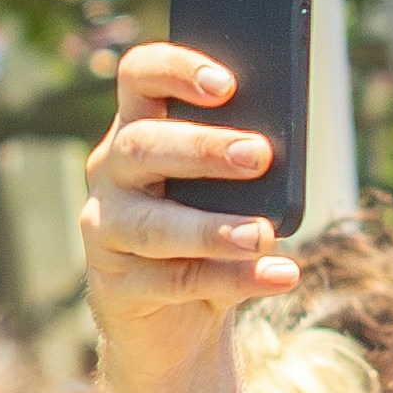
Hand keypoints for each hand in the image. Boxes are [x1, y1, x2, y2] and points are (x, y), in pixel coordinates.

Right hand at [81, 39, 300, 392]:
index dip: (176, 69)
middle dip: (202, 148)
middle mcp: (111, 171)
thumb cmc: (207, 234)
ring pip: (152, 224)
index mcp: (138, 127)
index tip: (226, 84)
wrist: (174, 323)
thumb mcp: (224, 192)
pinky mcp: (117, 287)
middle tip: (258, 156)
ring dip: (212, 227)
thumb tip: (286, 153)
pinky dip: (233, 278)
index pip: (139, 76)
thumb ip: (242, 165)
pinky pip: (174, 281)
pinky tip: (279, 274)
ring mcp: (106, 230)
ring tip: (264, 235)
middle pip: (143, 145)